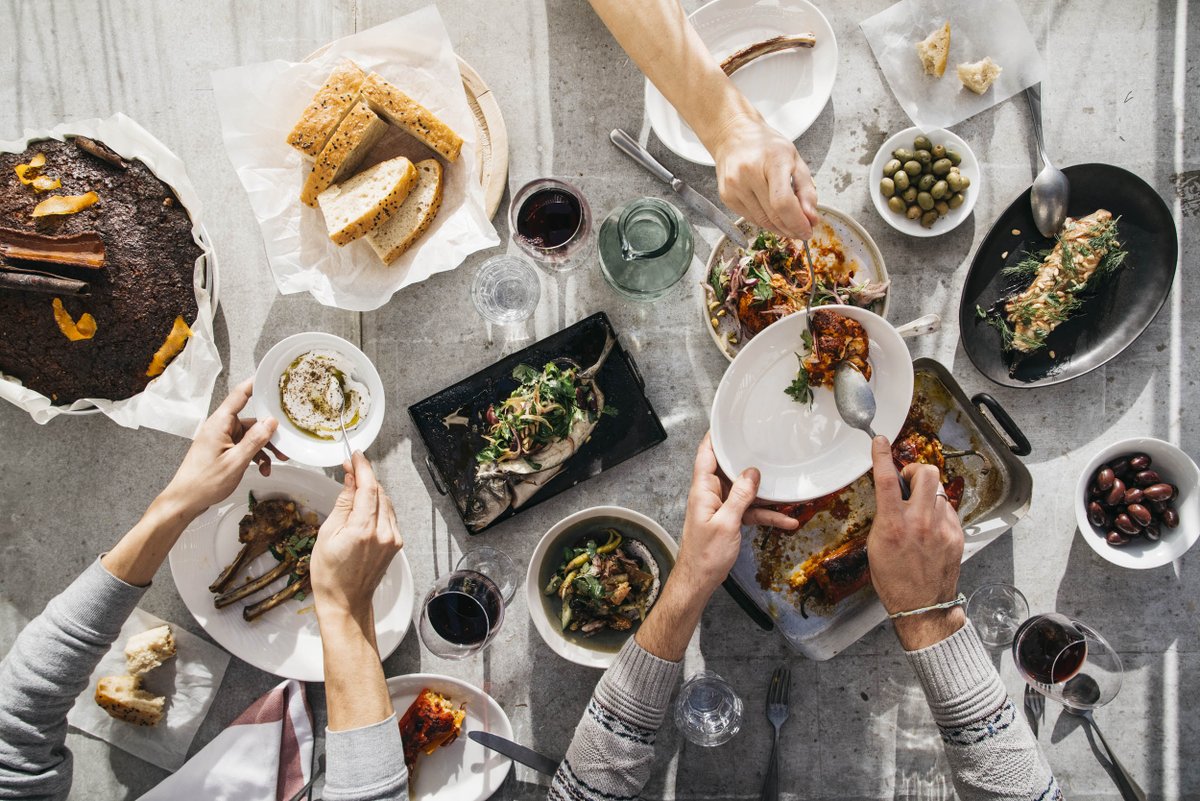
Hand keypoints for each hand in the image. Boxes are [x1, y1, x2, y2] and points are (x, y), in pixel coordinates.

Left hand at [160, 379, 282, 517]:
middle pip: (251, 420)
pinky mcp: (223, 450)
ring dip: (265, 448)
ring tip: (278, 461)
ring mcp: (221, 439)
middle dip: (270, 432)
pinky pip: (244, 447)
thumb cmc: (205, 482)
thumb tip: (271, 422)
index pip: (240, 395)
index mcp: (220, 423)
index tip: (270, 378)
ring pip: (250, 436)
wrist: (185, 500)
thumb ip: (254, 440)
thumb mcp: (236, 462)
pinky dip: (255, 456)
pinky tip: (263, 469)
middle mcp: (220, 427)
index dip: (255, 384)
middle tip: (286, 441)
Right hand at [311, 453, 402, 620]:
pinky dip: (378, 506)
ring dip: (372, 491)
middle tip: (349, 469)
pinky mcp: (396, 544)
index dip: (363, 468)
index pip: (369, 488)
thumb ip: (343, 503)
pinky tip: (365, 507)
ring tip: (354, 487)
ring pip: (386, 503)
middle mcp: (384, 533)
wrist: (346, 601)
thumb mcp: (328, 534)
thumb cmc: (330, 574)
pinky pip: (389, 516)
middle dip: (365, 478)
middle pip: (379, 492)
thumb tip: (351, 480)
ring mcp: (393, 539)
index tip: (356, 456)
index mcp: (364, 530)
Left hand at [675, 433, 771, 594]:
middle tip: (766, 446)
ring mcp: (721, 507)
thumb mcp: (726, 524)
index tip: (728, 422)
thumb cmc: (705, 555)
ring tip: (788, 488)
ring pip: (745, 491)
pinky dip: (766, 515)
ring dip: (765, 493)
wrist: (699, 581)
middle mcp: (710, 494)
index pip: (706, 454)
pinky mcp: (729, 520)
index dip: (715, 436)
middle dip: (748, 460)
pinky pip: (750, 511)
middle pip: (730, 469)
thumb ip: (740, 497)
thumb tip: (752, 473)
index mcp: (703, 489)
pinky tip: (786, 521)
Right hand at [710, 112, 819, 239]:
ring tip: (789, 227)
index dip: (797, 222)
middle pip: (773, 215)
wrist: (733, 136)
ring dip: (779, 229)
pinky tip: (773, 217)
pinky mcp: (726, 196)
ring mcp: (734, 186)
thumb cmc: (767, 147)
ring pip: (761, 221)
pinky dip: (764, 222)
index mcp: (772, 160)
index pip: (783, 202)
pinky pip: (750, 218)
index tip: (808, 231)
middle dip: (791, 229)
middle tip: (802, 232)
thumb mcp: (795, 160)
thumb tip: (811, 218)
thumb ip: (807, 190)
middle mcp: (748, 173)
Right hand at [867, 436, 965, 650]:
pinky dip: (938, 512)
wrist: (922, 606)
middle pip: (926, 472)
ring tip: (920, 511)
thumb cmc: (894, 580)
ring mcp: (942, 527)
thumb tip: (891, 495)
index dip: (881, 455)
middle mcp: (920, 522)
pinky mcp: (956, 535)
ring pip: (939, 490)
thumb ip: (885, 517)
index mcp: (893, 525)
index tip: (880, 442)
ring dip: (928, 494)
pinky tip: (930, 527)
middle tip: (910, 481)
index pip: (887, 479)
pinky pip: (948, 510)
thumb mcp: (876, 546)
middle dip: (916, 470)